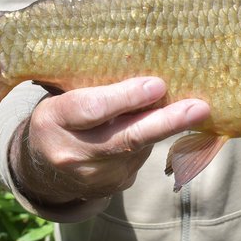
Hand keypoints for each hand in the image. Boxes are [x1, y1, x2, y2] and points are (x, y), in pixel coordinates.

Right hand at [10, 77, 210, 205]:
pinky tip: (169, 123)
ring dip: (168, 127)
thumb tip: (145, 53)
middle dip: (166, 122)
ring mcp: (92, 176)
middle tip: (199, 108)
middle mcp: (71, 153)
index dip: (126, 97)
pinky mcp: (111, 187)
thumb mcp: (63, 94)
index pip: (92, 108)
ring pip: (140, 148)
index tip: (158, 84)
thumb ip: (93, 82)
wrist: (42, 167)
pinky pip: (141, 158)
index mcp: (53, 120)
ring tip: (195, 108)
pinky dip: (157, 138)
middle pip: (126, 137)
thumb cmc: (62, 113)